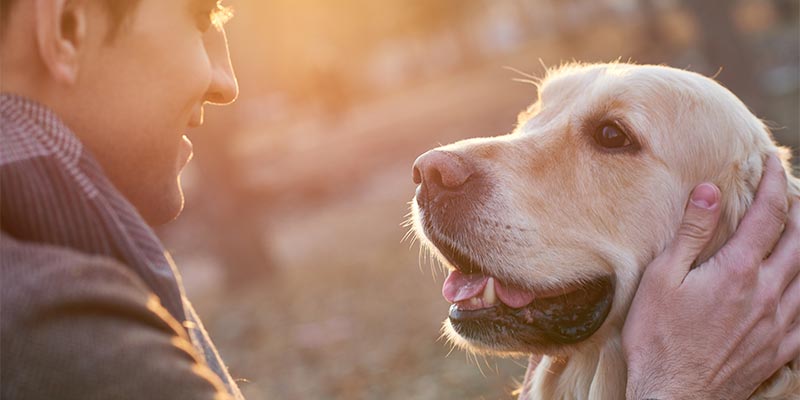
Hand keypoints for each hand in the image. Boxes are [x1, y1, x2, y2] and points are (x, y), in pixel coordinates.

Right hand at [622, 155, 799, 399]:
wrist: (673, 395)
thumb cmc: (658, 337)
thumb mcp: (662, 278)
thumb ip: (691, 233)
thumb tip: (711, 191)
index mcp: (738, 271)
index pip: (768, 215)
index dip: (774, 183)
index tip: (771, 161)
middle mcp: (767, 293)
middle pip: (799, 241)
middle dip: (798, 210)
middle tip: (792, 191)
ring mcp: (778, 323)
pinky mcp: (779, 348)